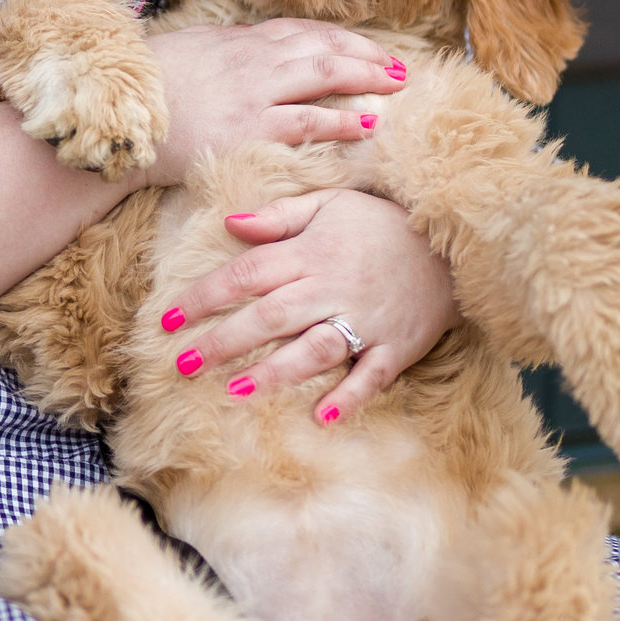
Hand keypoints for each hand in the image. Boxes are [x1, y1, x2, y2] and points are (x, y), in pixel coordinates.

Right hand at [142, 21, 407, 187]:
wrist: (120, 109)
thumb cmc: (151, 84)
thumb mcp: (194, 51)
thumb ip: (229, 49)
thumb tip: (253, 47)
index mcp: (240, 41)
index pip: (304, 33)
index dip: (344, 40)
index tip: (372, 48)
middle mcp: (254, 60)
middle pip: (324, 49)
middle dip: (367, 56)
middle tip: (399, 68)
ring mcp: (255, 93)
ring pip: (324, 76)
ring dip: (367, 81)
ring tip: (396, 89)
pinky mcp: (250, 128)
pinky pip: (308, 122)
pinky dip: (342, 121)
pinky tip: (369, 125)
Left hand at [158, 188, 460, 422]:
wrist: (451, 240)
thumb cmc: (382, 222)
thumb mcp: (330, 204)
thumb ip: (279, 217)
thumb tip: (229, 223)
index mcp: (311, 253)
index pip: (246, 275)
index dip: (204, 297)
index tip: (167, 318)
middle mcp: (332, 287)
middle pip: (269, 316)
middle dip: (223, 341)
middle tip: (182, 362)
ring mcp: (365, 320)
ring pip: (314, 349)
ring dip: (275, 371)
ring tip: (234, 390)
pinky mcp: (395, 346)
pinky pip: (370, 376)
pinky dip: (348, 397)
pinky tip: (320, 416)